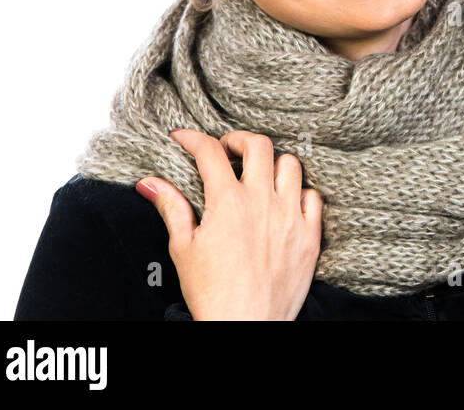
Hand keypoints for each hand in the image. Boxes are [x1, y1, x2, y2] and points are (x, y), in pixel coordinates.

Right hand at [135, 128, 323, 319]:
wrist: (245, 326)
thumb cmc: (212, 293)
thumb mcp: (182, 248)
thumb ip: (171, 208)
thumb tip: (150, 182)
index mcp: (228, 203)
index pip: (211, 152)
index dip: (194, 138)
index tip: (184, 138)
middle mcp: (263, 202)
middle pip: (258, 145)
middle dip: (238, 140)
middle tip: (227, 150)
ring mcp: (290, 216)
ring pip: (291, 164)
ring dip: (272, 163)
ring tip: (258, 175)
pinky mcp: (310, 234)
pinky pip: (313, 196)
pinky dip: (300, 191)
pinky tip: (285, 201)